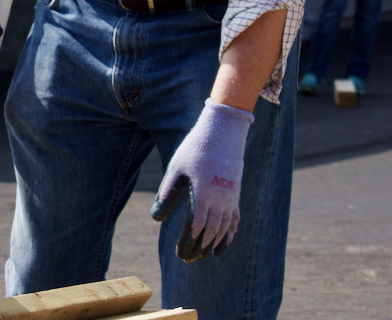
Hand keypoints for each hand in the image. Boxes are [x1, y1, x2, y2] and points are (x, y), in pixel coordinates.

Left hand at [151, 100, 253, 261]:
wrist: (223, 131)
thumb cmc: (195, 148)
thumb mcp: (176, 168)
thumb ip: (167, 193)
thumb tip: (156, 218)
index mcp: (203, 194)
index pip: (196, 227)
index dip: (188, 243)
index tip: (180, 254)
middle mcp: (220, 199)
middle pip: (211, 232)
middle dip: (199, 247)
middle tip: (189, 259)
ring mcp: (231, 197)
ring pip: (224, 228)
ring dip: (214, 244)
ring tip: (203, 255)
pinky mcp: (236, 193)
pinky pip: (235, 219)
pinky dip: (229, 234)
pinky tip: (223, 243)